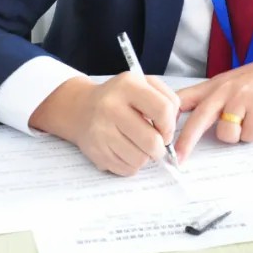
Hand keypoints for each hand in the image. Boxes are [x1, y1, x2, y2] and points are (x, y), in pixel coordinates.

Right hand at [29, 73, 178, 175]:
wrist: (80, 108)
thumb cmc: (119, 97)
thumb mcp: (143, 84)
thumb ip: (166, 98)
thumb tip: (172, 128)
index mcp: (127, 85)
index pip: (163, 110)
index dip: (170, 125)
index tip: (165, 129)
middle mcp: (111, 106)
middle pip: (152, 141)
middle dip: (160, 147)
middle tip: (156, 144)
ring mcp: (101, 130)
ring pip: (140, 159)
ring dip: (146, 157)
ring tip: (139, 145)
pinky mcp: (96, 151)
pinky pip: (127, 169)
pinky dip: (132, 164)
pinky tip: (126, 150)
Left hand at [173, 53, 252, 160]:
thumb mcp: (226, 84)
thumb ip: (208, 100)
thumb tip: (186, 122)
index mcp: (212, 87)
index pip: (183, 100)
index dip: (167, 117)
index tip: (157, 134)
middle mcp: (223, 91)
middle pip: (198, 119)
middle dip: (187, 141)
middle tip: (179, 158)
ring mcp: (241, 99)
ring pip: (226, 134)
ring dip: (236, 136)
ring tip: (246, 121)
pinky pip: (248, 135)